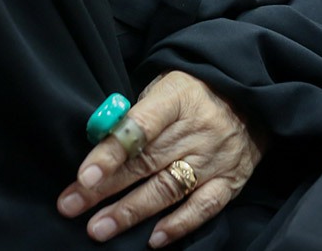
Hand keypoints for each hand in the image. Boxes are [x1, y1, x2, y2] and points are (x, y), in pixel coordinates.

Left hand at [57, 72, 266, 247]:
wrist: (251, 96)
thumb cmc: (194, 92)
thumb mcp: (164, 86)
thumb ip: (135, 114)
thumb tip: (97, 141)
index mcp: (176, 97)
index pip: (139, 126)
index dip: (111, 152)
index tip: (84, 175)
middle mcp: (196, 129)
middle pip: (145, 162)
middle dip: (105, 187)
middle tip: (71, 206)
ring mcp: (215, 157)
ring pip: (168, 188)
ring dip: (131, 212)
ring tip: (99, 228)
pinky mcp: (231, 180)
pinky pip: (204, 206)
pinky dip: (178, 224)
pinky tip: (152, 239)